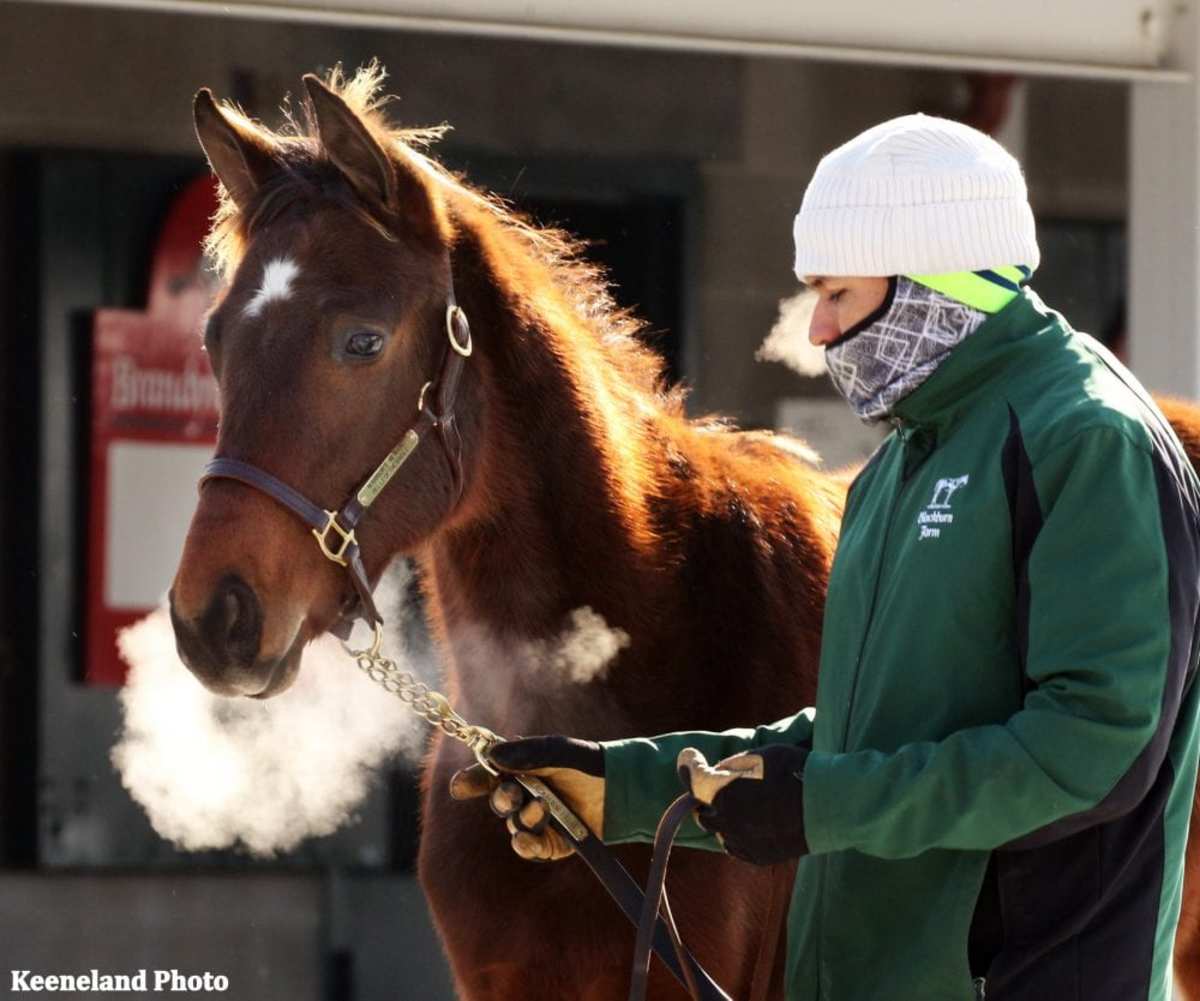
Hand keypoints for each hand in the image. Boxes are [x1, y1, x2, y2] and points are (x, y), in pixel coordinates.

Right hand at [449, 736, 605, 860]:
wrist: (621, 790)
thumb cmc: (588, 763)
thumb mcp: (558, 751)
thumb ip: (526, 752)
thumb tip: (492, 756)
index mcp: (522, 770)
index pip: (489, 776)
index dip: (472, 781)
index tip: (460, 787)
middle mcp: (526, 795)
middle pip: (498, 802)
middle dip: (502, 799)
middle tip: (514, 794)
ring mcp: (538, 820)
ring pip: (514, 825)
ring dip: (523, 818)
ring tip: (542, 809)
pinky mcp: (551, 843)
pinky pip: (529, 847)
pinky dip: (526, 844)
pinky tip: (527, 839)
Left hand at [677, 743, 809, 864]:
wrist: (828, 806)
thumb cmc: (794, 771)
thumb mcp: (760, 755)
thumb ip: (732, 765)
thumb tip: (718, 772)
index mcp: (722, 792)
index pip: (692, 779)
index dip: (688, 765)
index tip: (689, 758)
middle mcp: (726, 820)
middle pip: (702, 812)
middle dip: (707, 798)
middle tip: (720, 787)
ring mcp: (742, 841)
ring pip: (719, 832)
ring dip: (723, 818)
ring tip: (742, 806)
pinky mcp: (758, 857)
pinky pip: (736, 847)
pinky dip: (738, 835)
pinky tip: (751, 824)